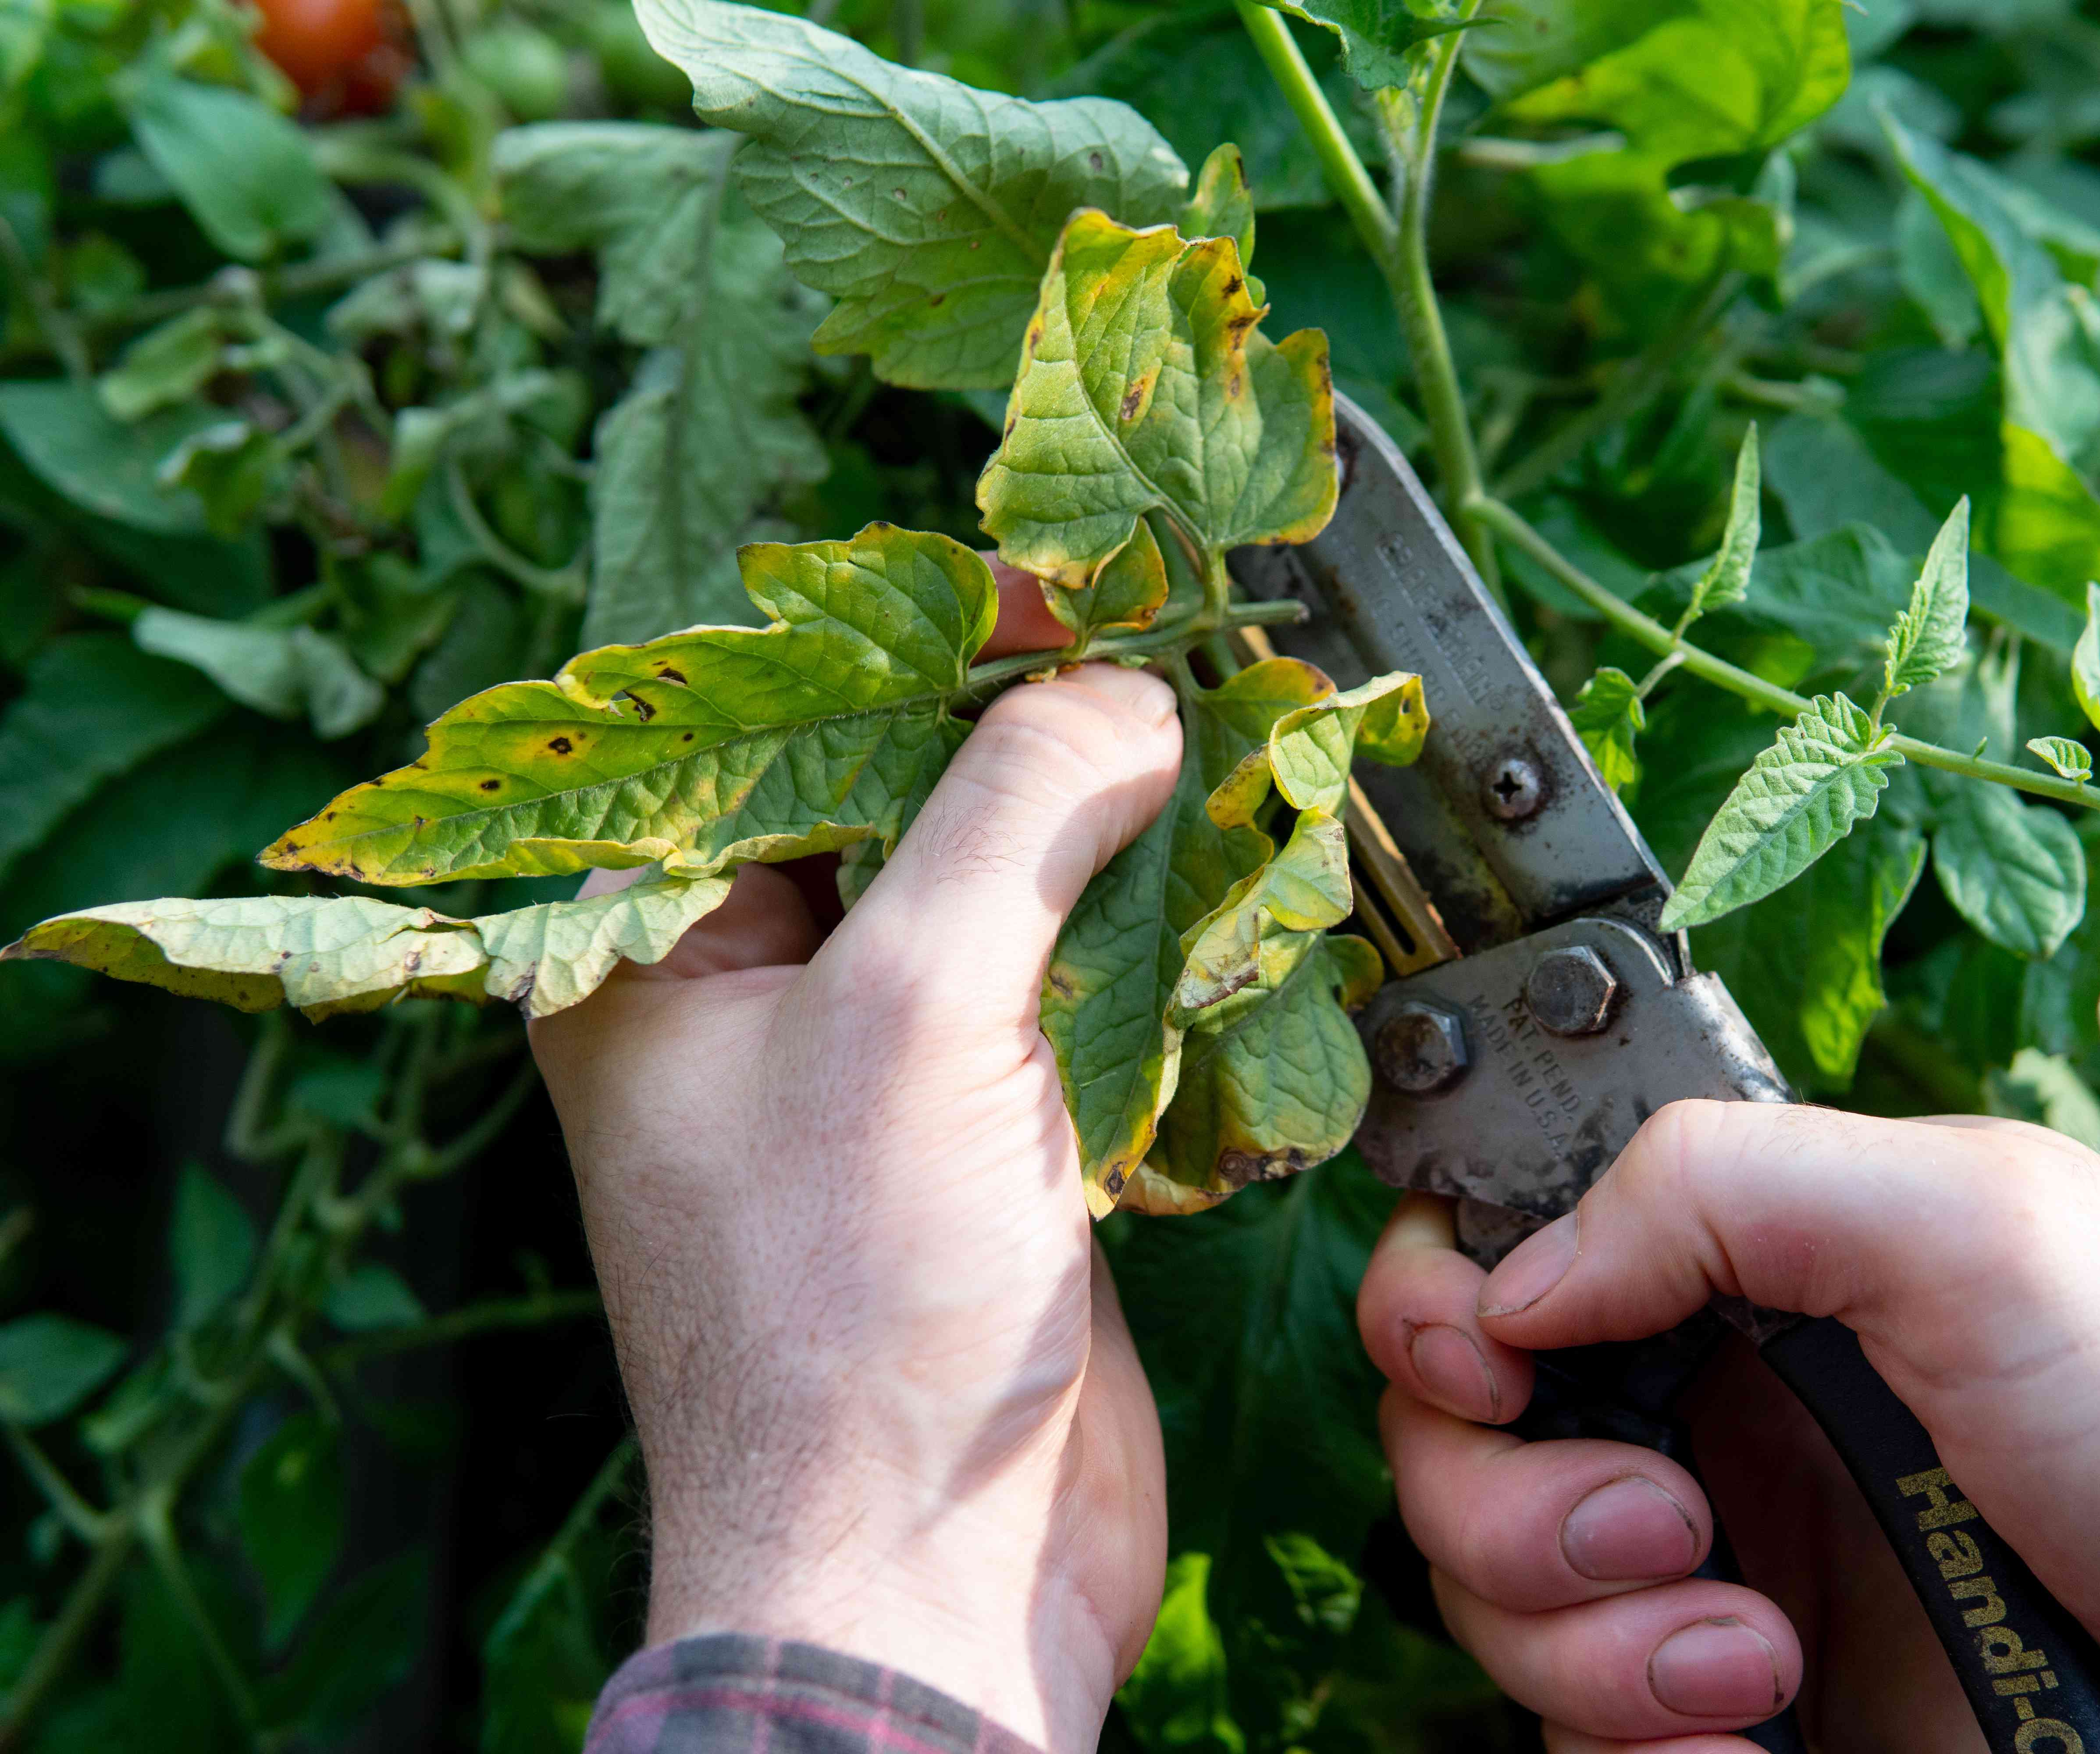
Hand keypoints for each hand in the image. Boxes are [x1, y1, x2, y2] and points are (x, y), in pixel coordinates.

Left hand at [529, 570, 1176, 1752]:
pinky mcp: (1000, 1143)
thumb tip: (1124, 688)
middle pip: (915, 802)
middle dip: (1051, 733)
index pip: (789, 728)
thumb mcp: (914, 1009)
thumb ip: (1014, 812)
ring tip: (1240, 748)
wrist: (925, 1577)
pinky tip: (1246, 889)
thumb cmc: (854, 1311)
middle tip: (1185, 654)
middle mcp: (765, 1000)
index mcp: (662, 953)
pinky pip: (1082, 1000)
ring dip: (1128, 836)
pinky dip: (1164, 945)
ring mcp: (890, 1075)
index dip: (925, 639)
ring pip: (1017, 898)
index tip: (1069, 580)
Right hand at [1359, 1103, 2099, 1751]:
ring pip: (1498, 1604)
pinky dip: (1634, 1746)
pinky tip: (1747, 1735)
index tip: (1478, 1361)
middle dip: (1511, 1500)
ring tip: (1751, 1656)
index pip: (1495, 1257)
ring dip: (1588, 1642)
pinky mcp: (1734, 1710)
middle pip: (1457, 1443)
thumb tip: (1518, 1275)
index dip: (1436, 1304)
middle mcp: (1703, 1409)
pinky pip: (1582, 1739)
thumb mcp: (1972, 1225)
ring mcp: (1712, 1568)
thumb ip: (1720, 1185)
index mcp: (1738, 1267)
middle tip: (1667, 1526)